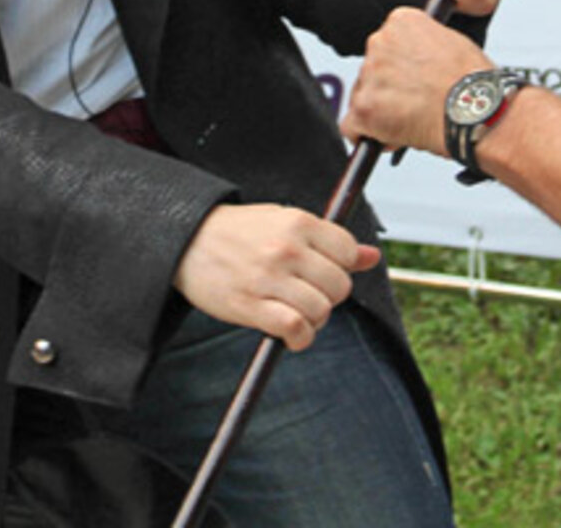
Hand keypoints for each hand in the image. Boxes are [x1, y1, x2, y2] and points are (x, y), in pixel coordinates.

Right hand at [173, 203, 379, 350]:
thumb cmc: (240, 231)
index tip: (326, 271)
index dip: (343, 267)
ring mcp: (268, 278)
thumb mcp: (286, 221)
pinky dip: (300, 338)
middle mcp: (286, 248)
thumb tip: (373, 257)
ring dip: (315, 320)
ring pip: (320, 311)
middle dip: (330, 297)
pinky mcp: (250, 305)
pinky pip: (295, 329)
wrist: (187, 240)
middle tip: (310, 294)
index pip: (348, 251)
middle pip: (339, 286)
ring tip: (299, 314)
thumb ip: (330, 240)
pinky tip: (292, 335)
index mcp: (298, 222)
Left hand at [342, 6, 491, 156]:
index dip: (400, 69)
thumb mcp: (452, 44)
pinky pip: (351, 127)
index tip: (412, 82)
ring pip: (362, 97)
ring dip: (380, 112)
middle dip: (388, 90)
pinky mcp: (364, 107)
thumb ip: (424, 47)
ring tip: (413, 122)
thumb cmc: (474, 83)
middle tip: (413, 106)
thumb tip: (417, 62)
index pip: (387, 44)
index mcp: (401, 22)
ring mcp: (369, 75)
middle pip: (372, 71)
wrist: (477, 111)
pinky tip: (391, 138)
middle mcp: (380, 42)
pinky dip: (367, 136)